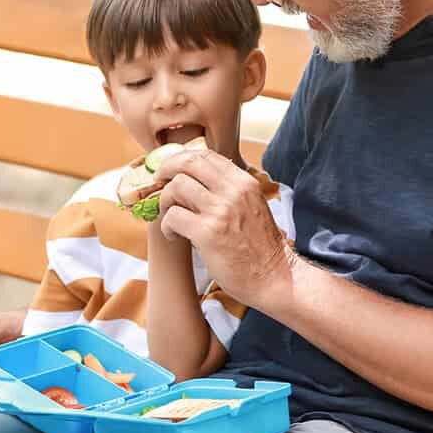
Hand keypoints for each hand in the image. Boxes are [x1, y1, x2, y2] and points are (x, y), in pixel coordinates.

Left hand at [154, 149, 293, 310]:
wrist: (273, 277)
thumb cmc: (261, 248)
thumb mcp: (253, 207)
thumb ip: (230, 191)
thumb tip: (197, 180)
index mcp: (245, 182)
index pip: (206, 155)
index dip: (182, 159)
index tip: (171, 170)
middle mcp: (234, 191)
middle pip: (188, 163)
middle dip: (166, 170)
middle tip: (159, 184)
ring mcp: (221, 211)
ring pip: (176, 187)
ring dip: (166, 202)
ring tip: (171, 218)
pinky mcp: (208, 233)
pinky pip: (173, 217)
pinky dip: (167, 226)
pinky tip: (174, 236)